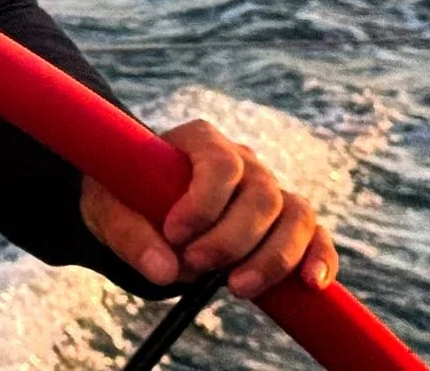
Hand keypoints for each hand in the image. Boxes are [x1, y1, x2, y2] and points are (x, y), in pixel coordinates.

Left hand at [81, 119, 337, 297]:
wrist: (140, 209)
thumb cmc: (125, 201)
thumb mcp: (110, 211)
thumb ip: (131, 236)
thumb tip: (163, 270)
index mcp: (201, 141)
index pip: (220, 164)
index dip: (203, 202)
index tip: (174, 235)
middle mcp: (244, 161)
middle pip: (261, 194)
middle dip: (231, 238)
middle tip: (195, 266)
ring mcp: (271, 191)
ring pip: (295, 215)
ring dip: (272, 257)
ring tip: (236, 288)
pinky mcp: (288, 224)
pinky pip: (316, 237)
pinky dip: (319, 259)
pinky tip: (310, 284)